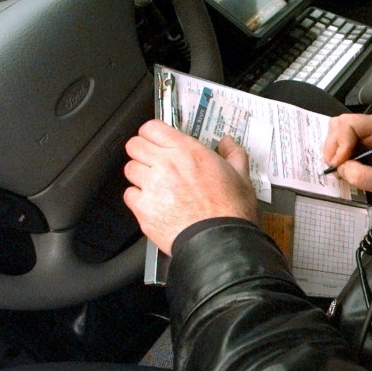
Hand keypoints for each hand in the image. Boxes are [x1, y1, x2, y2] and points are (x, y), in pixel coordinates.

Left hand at [123, 120, 259, 254]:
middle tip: (154, 161)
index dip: (153, 134)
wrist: (221, 242)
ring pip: (130, 169)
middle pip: (134, 145)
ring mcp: (152, 186)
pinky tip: (155, 203)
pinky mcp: (144, 209)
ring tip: (157, 185)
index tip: (159, 140)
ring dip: (141, 175)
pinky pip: (130, 195)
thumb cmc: (231, 212)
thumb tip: (228, 143)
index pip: (151, 128)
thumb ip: (233, 154)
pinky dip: (139, 198)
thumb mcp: (242, 177)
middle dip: (143, 151)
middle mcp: (166, 165)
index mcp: (188, 152)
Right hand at [323, 112, 371, 198]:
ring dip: (334, 149)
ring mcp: (366, 126)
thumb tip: (341, 168)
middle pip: (341, 124)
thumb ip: (362, 177)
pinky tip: (345, 162)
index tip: (338, 163)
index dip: (339, 143)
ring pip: (338, 129)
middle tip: (337, 167)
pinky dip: (337, 150)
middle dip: (334, 147)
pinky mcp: (360, 134)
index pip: (350, 124)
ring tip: (341, 165)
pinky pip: (341, 136)